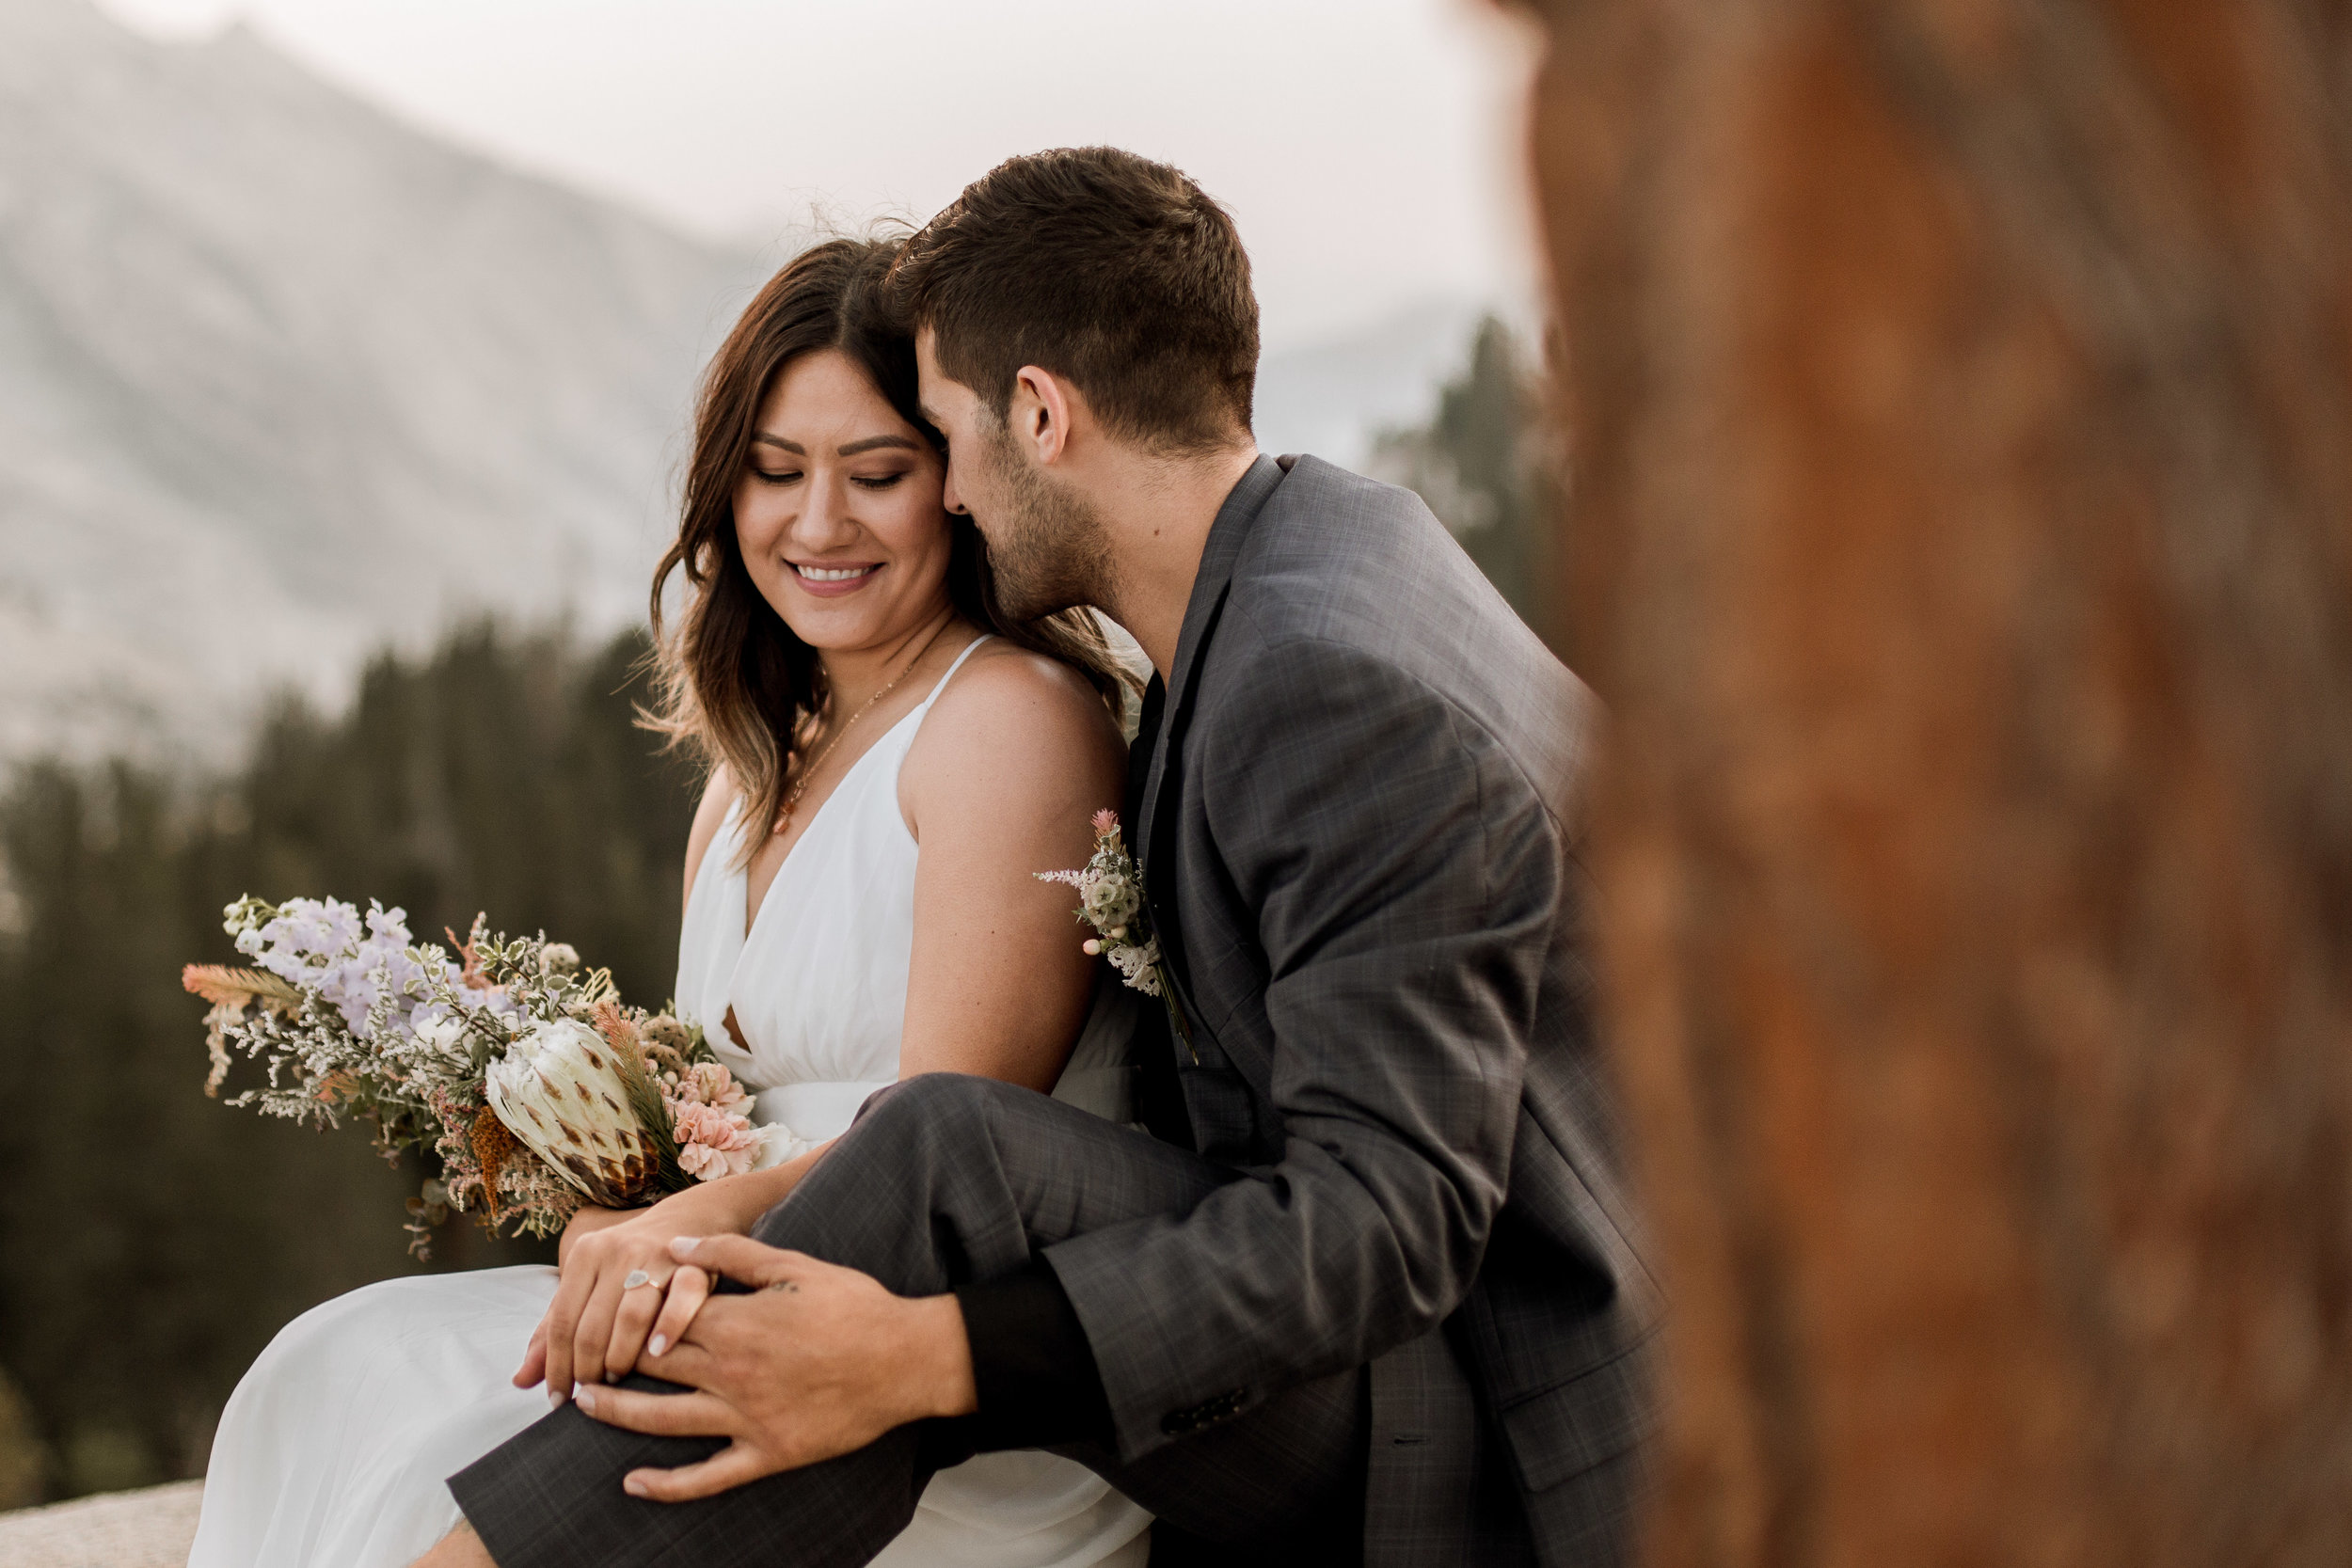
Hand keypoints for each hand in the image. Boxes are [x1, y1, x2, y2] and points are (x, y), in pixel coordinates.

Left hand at [517, 1178, 771, 1402]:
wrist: (691, 1220)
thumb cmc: (630, 1263)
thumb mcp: (587, 1286)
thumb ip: (554, 1331)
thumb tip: (520, 1381)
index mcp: (585, 1254)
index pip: (561, 1322)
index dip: (555, 1367)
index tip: (556, 1400)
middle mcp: (617, 1251)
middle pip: (592, 1326)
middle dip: (586, 1369)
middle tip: (589, 1393)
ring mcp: (656, 1256)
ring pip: (630, 1318)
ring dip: (621, 1357)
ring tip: (618, 1378)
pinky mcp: (693, 1265)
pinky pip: (681, 1301)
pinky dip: (668, 1329)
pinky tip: (658, 1354)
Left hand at [568, 1234, 977, 1501]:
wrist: (906, 1360)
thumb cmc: (855, 1306)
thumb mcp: (796, 1264)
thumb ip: (733, 1254)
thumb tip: (680, 1246)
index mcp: (736, 1322)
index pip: (662, 1318)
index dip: (627, 1314)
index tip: (603, 1310)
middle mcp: (731, 1372)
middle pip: (651, 1368)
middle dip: (608, 1362)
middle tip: (577, 1360)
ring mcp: (746, 1418)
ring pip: (663, 1420)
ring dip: (617, 1414)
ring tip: (585, 1405)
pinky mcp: (766, 1453)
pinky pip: (706, 1477)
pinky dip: (666, 1485)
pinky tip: (633, 1483)